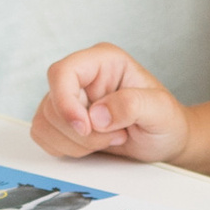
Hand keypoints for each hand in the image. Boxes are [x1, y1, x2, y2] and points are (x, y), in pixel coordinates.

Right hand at [32, 42, 191, 166]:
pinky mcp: (62, 121)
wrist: (165, 141)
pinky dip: (67, 149)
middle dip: (81, 132)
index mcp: (103, 61)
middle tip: (115, 135)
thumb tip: (97, 114)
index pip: (63, 72)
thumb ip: (132, 105)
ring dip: (76, 143)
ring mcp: (70, 99)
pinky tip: (94, 146)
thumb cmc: (165, 120)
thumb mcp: (160, 110)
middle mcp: (82, 77)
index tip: (85, 126)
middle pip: (52, 104)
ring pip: (45, 123)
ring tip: (109, 139)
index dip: (66, 102)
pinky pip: (44, 136)